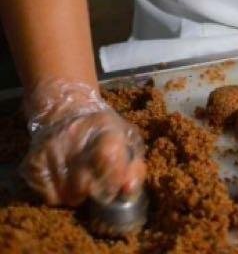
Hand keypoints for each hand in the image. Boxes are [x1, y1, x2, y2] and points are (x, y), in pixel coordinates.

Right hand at [21, 79, 145, 206]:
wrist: (64, 109)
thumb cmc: (101, 129)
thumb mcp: (126, 137)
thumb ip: (134, 165)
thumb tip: (129, 189)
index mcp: (104, 127)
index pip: (108, 159)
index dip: (114, 180)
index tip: (116, 186)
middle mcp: (73, 137)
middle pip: (85, 186)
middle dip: (94, 192)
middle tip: (97, 184)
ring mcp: (50, 150)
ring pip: (66, 196)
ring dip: (76, 194)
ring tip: (80, 178)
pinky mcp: (33, 162)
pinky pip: (49, 197)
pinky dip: (59, 195)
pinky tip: (64, 178)